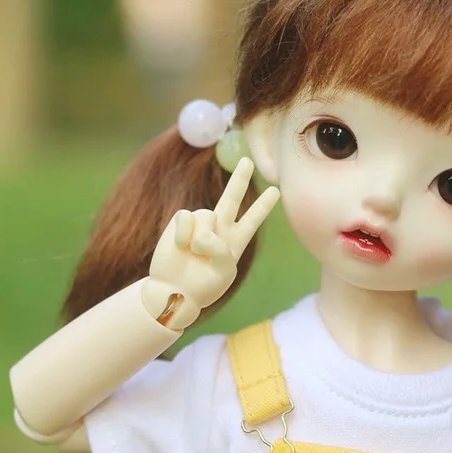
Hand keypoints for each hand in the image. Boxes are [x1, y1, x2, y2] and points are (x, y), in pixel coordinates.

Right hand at [144, 157, 279, 327]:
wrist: (175, 291)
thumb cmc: (201, 285)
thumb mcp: (223, 271)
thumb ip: (221, 249)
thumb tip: (204, 233)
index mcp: (235, 241)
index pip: (252, 219)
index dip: (263, 205)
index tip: (276, 191)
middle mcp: (219, 228)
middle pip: (231, 198)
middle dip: (239, 179)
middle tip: (247, 161)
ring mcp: (199, 224)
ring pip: (207, 215)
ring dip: (201, 239)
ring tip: (194, 254)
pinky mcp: (181, 221)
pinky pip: (187, 217)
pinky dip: (185, 234)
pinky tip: (182, 247)